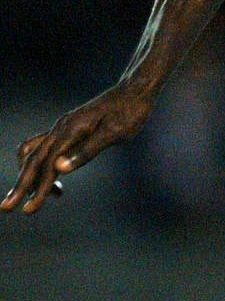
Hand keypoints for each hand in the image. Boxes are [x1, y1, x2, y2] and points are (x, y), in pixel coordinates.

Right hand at [1, 84, 154, 213]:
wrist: (136, 90)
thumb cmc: (130, 111)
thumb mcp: (114, 133)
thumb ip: (86, 151)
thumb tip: (59, 169)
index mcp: (71, 131)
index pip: (48, 165)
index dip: (38, 189)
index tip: (30, 210)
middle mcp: (61, 128)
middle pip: (33, 160)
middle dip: (20, 185)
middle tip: (6, 208)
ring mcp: (63, 127)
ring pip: (35, 153)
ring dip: (28, 175)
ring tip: (33, 199)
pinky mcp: (69, 128)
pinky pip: (45, 147)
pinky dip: (41, 165)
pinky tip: (55, 180)